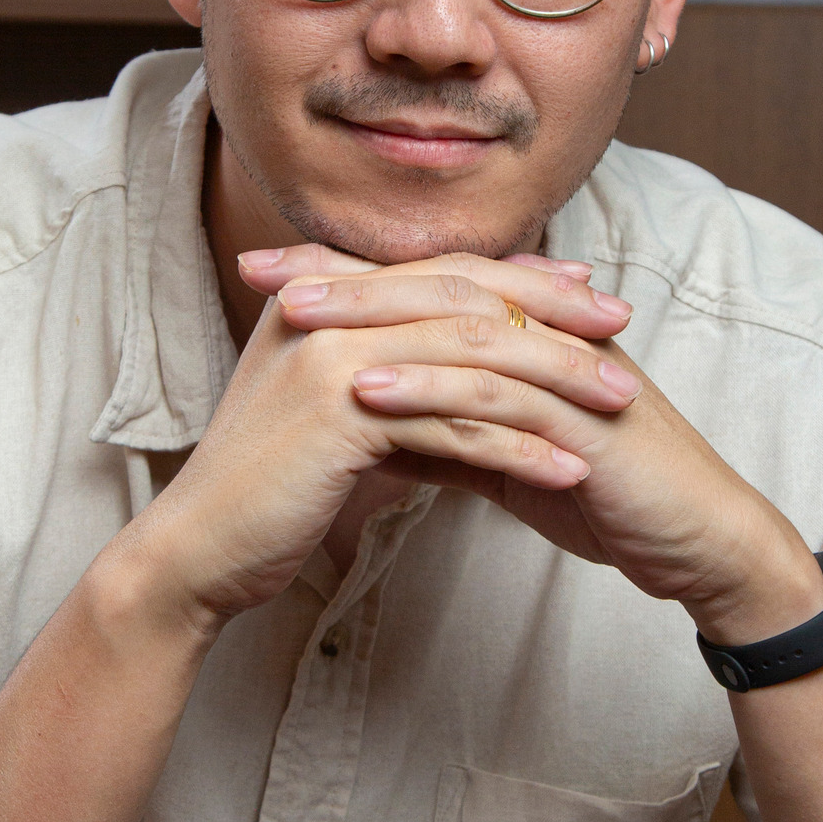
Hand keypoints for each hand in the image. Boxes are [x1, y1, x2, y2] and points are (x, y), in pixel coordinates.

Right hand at [126, 243, 636, 628]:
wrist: (199, 550)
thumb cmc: (269, 493)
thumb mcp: (335, 419)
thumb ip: (389, 383)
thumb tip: (458, 377)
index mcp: (326, 299)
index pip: (441, 271)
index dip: (518, 277)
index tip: (585, 289)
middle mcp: (328, 312)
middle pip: (466, 296)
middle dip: (552, 311)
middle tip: (622, 324)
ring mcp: (333, 357)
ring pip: (470, 355)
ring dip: (554, 379)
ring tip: (620, 402)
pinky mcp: (341, 414)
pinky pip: (453, 423)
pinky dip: (518, 447)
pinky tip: (569, 469)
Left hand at [242, 245, 822, 645]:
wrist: (699, 543)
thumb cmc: (612, 495)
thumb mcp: (511, 459)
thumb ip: (450, 435)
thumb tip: (372, 432)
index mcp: (527, 336)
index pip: (427, 288)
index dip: (350, 275)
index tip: (268, 271)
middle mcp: (546, 336)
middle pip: (433, 287)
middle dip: (345, 277)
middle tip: (263, 271)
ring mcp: (566, 371)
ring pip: (456, 328)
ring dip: (372, 320)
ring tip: (294, 319)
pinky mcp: (581, 418)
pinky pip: (493, 394)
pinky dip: (426, 389)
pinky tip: (364, 390)